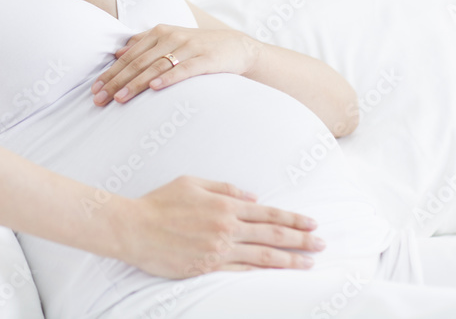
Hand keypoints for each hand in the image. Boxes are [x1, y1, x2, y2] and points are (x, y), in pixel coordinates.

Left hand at [90, 24, 260, 105]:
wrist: (235, 46)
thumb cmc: (197, 47)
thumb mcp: (170, 40)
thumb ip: (144, 43)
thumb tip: (118, 53)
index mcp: (158, 33)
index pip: (128, 56)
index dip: (110, 73)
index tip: (94, 89)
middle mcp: (170, 37)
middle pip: (137, 63)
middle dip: (116, 82)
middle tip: (99, 99)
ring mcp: (188, 48)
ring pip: (156, 67)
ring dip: (136, 84)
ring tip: (120, 98)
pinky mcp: (205, 59)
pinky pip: (184, 69)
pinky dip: (169, 78)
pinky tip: (155, 88)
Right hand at [113, 176, 324, 278]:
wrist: (134, 228)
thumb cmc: (160, 202)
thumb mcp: (191, 182)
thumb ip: (225, 188)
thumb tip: (252, 198)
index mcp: (224, 205)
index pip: (267, 213)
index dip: (292, 219)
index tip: (312, 223)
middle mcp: (226, 228)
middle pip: (272, 235)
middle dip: (301, 240)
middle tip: (322, 243)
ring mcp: (218, 250)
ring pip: (263, 257)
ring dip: (290, 260)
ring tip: (309, 263)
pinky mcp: (208, 267)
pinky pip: (241, 271)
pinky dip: (262, 273)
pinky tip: (277, 273)